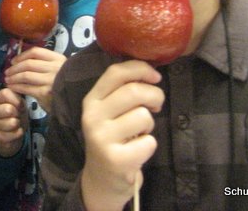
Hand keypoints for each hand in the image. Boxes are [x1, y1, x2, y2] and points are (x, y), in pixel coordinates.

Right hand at [0, 88, 27, 156]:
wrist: (11, 132)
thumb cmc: (14, 114)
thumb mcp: (17, 102)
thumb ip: (18, 98)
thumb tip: (19, 101)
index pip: (5, 93)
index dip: (16, 99)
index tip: (20, 104)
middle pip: (8, 109)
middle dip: (17, 113)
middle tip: (17, 115)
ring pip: (12, 123)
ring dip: (18, 123)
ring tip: (16, 122)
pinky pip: (12, 134)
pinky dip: (18, 133)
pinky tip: (16, 131)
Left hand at [3, 46, 66, 112]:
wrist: (74, 105)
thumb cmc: (64, 86)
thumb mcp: (59, 70)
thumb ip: (45, 65)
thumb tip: (21, 62)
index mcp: (58, 59)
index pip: (35, 52)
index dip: (21, 56)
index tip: (13, 61)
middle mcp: (55, 67)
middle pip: (28, 63)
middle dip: (14, 68)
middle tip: (7, 73)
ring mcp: (51, 80)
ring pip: (25, 75)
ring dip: (13, 78)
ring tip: (7, 80)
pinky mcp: (45, 93)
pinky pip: (26, 88)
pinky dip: (16, 87)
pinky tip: (12, 88)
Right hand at [80, 60, 163, 210]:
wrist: (102, 179)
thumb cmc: (113, 138)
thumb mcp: (109, 112)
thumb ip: (122, 90)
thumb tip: (151, 71)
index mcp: (91, 100)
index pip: (115, 72)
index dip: (140, 69)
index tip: (155, 77)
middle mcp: (92, 116)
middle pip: (134, 91)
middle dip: (155, 96)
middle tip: (156, 106)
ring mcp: (101, 138)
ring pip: (143, 116)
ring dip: (150, 125)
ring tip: (140, 133)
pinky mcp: (115, 159)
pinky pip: (149, 141)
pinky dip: (149, 145)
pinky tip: (137, 151)